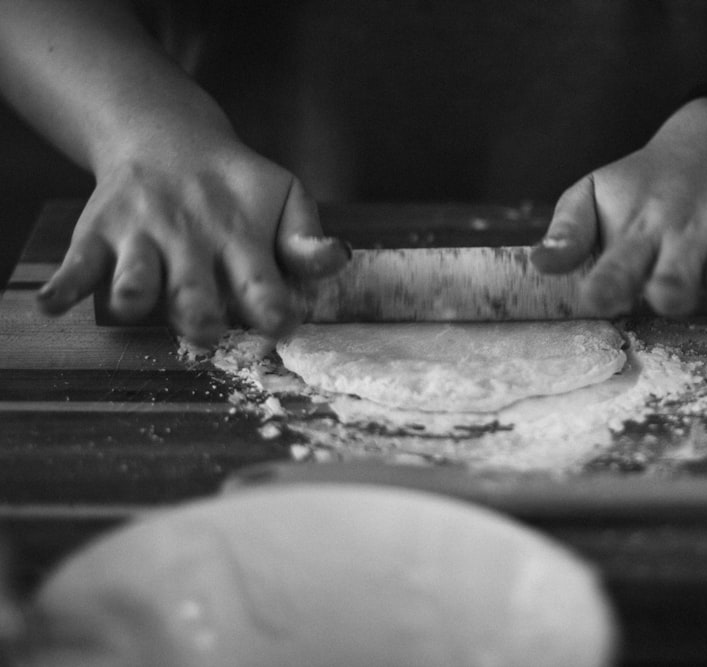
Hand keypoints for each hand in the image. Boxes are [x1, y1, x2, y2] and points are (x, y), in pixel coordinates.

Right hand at [35, 133, 349, 345]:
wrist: (168, 136)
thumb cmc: (237, 186)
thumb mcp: (285, 196)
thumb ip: (305, 238)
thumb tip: (337, 259)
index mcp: (243, 239)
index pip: (262, 281)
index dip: (272, 307)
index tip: (281, 326)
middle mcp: (192, 242)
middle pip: (194, 291)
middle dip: (201, 315)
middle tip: (208, 329)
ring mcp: (142, 238)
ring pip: (136, 277)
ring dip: (137, 294)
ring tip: (137, 302)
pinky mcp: (100, 234)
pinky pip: (77, 264)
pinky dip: (63, 285)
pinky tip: (52, 304)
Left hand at [531, 99, 706, 316]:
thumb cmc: (646, 184)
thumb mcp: (596, 192)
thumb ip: (568, 231)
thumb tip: (539, 266)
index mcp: (635, 231)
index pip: (613, 268)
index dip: (606, 287)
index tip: (597, 300)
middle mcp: (682, 238)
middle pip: (674, 284)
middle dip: (669, 295)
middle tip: (665, 295)